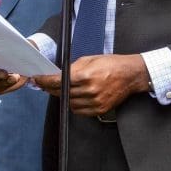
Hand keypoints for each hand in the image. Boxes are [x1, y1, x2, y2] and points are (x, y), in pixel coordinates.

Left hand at [33, 54, 148, 115]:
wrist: (130, 75)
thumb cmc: (112, 64)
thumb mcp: (89, 59)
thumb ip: (72, 68)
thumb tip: (58, 75)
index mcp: (85, 75)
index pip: (58, 81)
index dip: (46, 81)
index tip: (39, 80)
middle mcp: (89, 90)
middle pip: (62, 93)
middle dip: (51, 89)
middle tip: (46, 85)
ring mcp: (95, 102)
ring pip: (69, 103)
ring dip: (62, 97)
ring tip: (61, 90)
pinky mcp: (99, 109)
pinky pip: (80, 111)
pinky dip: (74, 104)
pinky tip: (73, 97)